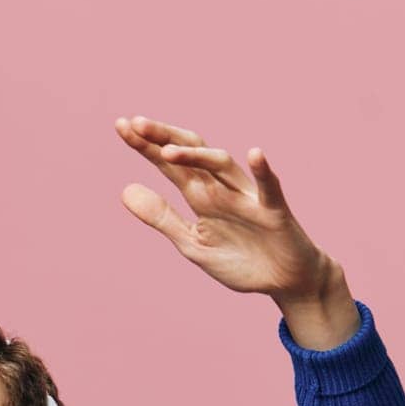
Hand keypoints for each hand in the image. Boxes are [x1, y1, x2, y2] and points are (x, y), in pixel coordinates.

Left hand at [116, 115, 358, 347]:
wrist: (284, 281)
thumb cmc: (241, 260)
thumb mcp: (192, 243)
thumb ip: (162, 217)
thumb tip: (125, 190)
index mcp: (200, 195)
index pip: (169, 164)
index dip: (145, 145)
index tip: (120, 126)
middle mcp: (221, 188)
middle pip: (191, 153)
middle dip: (164, 138)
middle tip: (135, 124)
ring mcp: (248, 196)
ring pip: (222, 165)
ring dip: (196, 155)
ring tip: (168, 150)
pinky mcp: (274, 211)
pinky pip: (270, 188)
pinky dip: (263, 171)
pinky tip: (255, 154)